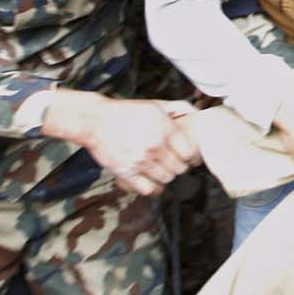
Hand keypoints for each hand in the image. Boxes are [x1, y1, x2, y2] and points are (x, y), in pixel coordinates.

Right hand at [43, 91, 199, 195]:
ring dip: (167, 175)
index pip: (190, 153)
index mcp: (165, 129)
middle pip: (180, 168)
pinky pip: (149, 189)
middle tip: (174, 161)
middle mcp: (154, 145)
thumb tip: (198, 112)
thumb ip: (180, 107)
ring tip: (162, 168)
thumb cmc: (126, 112)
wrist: (95, 120)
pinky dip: (155, 187)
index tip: (189, 156)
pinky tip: (153, 180)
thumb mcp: (155, 104)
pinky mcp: (126, 172)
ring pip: (167, 178)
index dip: (193, 156)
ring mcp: (140, 160)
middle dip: (180, 165)